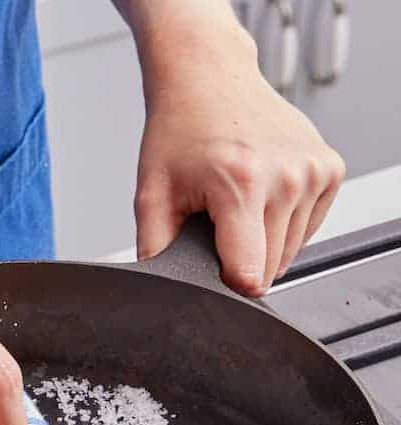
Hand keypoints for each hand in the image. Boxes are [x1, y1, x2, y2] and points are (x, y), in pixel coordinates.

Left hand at [133, 20, 344, 295]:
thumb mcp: (151, 194)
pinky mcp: (329, 169)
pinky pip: (307, 229)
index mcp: (241, 184)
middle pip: (269, 269)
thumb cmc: (179, 132)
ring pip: (290, 252)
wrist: (208, 79)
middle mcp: (286, 177)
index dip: (227, 288)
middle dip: (239, 263)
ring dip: (261, 244)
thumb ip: (154, 249)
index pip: (250, 273)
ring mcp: (313, 171)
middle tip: (214, 227)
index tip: (214, 276)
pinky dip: (282, 226)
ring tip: (235, 207)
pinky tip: (259, 199)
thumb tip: (156, 289)